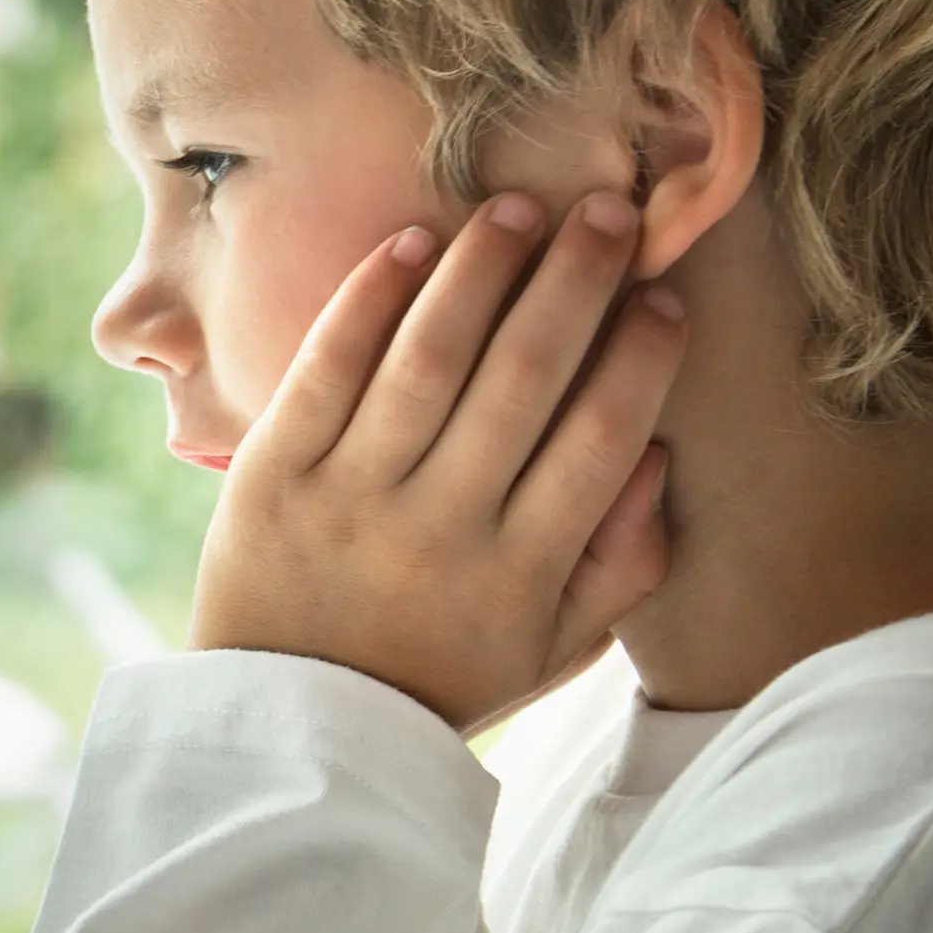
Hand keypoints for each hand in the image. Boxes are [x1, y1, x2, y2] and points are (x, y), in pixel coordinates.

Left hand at [187, 191, 686, 729]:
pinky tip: (415, 241)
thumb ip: (623, 566)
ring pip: (428, 360)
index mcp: (520, 573)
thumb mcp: (553, 650)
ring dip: (480, 270)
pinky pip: (326, 369)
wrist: (292, 725)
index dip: (639, 359)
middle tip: (608, 210)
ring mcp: (349, 498)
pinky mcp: (269, 476)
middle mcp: (438, 530)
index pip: (599, 441)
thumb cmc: (440, 672)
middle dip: (574, 282)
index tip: (663, 296)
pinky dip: (371, 299)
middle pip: (522, 379)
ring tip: (518, 208)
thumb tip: (656, 455)